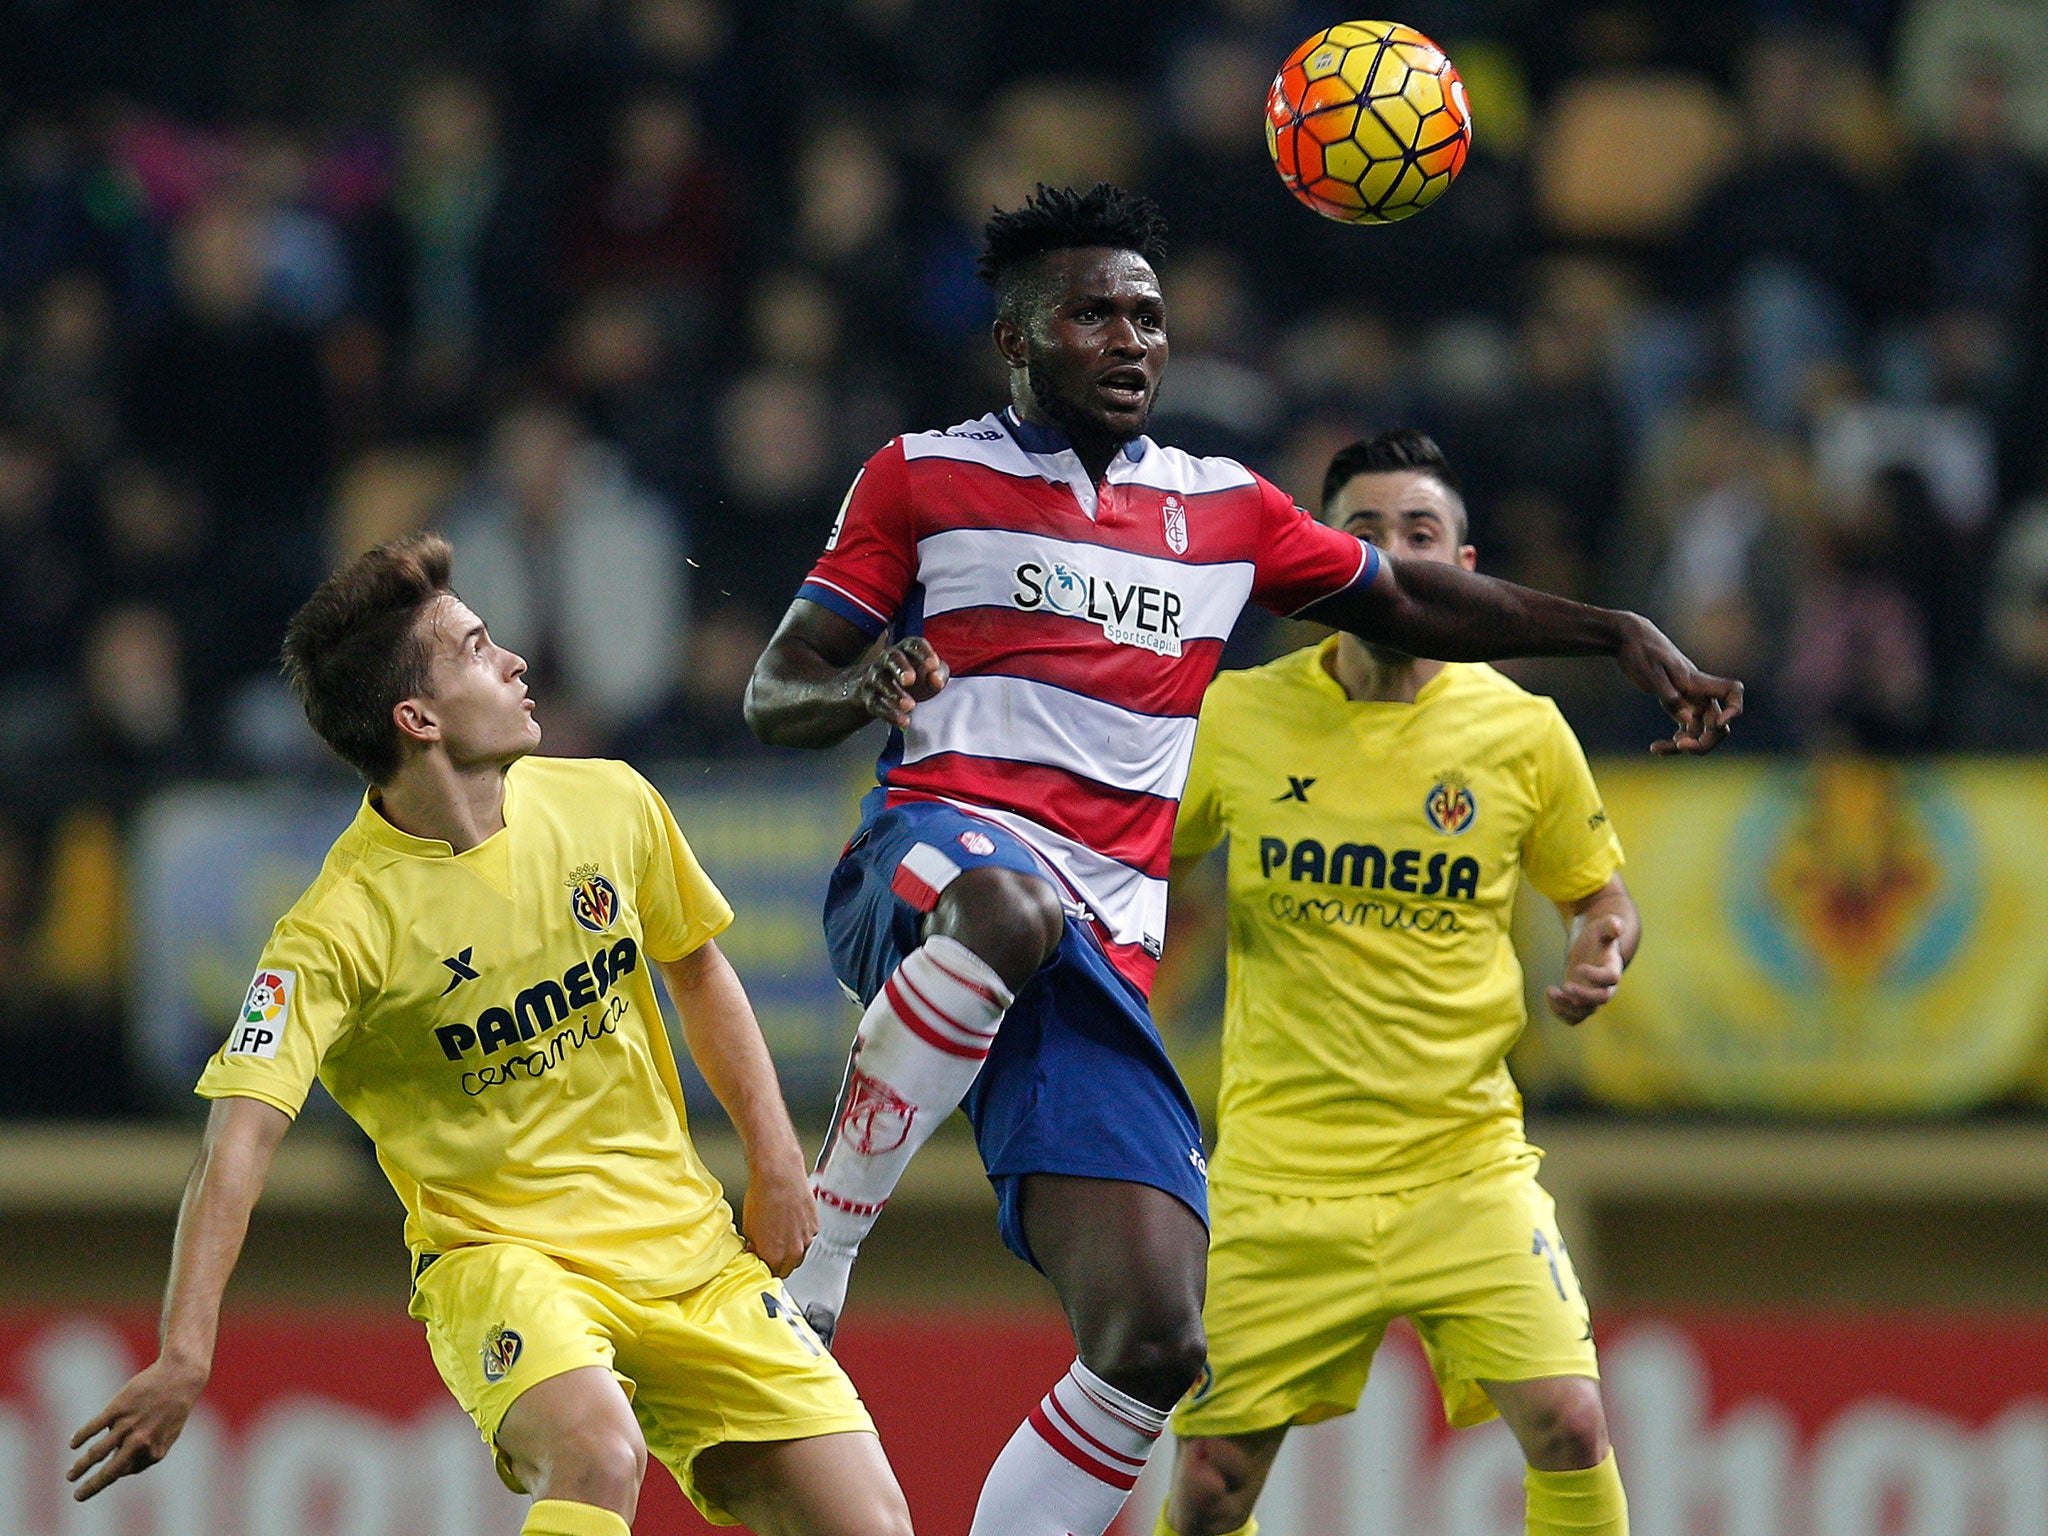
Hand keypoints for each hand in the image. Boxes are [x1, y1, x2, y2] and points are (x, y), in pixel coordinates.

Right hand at [67, 1354, 207, 1500]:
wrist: (180, 1376)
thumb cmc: (173, 1408)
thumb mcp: (167, 1436)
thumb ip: (147, 1454)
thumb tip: (122, 1470)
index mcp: (154, 1452)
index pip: (126, 1471)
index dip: (112, 1474)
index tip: (101, 1479)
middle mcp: (140, 1442)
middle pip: (110, 1471)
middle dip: (91, 1486)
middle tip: (77, 1496)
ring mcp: (128, 1425)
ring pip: (96, 1453)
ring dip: (81, 1467)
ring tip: (70, 1476)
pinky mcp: (117, 1408)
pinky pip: (93, 1428)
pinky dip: (80, 1437)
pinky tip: (73, 1443)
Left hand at [742, 1158, 818, 1277]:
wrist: (779, 1175)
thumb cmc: (763, 1197)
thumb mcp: (748, 1227)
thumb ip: (755, 1246)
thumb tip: (756, 1249)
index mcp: (774, 1256)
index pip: (771, 1274)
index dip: (765, 1266)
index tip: (761, 1259)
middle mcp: (794, 1252)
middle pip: (787, 1267)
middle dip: (779, 1261)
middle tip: (770, 1247)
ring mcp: (807, 1239)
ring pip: (799, 1253)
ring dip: (791, 1247)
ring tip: (781, 1230)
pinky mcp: (815, 1226)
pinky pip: (807, 1238)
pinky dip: (800, 1233)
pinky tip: (790, 1220)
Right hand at [855, 638, 947, 729]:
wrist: (879, 691)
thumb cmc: (914, 679)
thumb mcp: (929, 674)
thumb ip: (939, 673)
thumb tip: (937, 680)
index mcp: (906, 650)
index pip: (913, 645)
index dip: (923, 653)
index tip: (933, 664)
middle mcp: (888, 660)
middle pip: (892, 658)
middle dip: (901, 668)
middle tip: (910, 680)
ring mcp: (876, 677)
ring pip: (881, 681)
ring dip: (894, 693)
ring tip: (910, 706)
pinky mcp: (869, 697)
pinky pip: (877, 704)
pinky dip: (890, 713)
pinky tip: (904, 721)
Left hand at [1547, 913, 1625, 1024]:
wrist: (1592, 949)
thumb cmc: (1597, 937)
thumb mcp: (1603, 926)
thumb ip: (1611, 925)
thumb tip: (1617, 926)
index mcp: (1612, 968)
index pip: (1611, 978)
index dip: (1596, 975)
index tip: (1579, 967)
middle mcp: (1606, 987)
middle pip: (1600, 999)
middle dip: (1582, 995)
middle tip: (1565, 985)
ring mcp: (1592, 997)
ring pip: (1585, 1012)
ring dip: (1567, 1006)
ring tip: (1551, 991)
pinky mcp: (1580, 1003)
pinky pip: (1573, 1017)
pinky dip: (1560, 1013)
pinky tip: (1549, 996)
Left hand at [1612, 613, 1741, 754]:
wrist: (1630, 639)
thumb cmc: (1641, 651)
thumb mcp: (1651, 673)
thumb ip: (1669, 696)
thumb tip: (1688, 721)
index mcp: (1698, 682)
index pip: (1732, 691)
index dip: (1734, 709)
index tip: (1717, 723)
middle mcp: (1699, 693)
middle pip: (1718, 725)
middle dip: (1704, 741)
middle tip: (1679, 746)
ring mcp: (1689, 701)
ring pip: (1699, 732)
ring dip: (1684, 746)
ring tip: (1656, 749)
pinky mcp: (1676, 706)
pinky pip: (1684, 730)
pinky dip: (1674, 742)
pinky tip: (1656, 749)